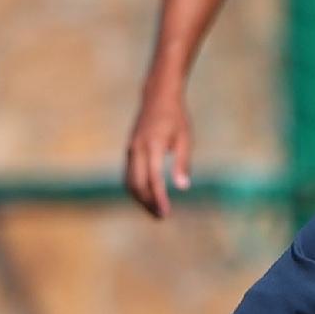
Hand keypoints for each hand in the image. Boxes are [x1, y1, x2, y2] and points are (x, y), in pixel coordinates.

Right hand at [123, 89, 191, 218]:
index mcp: (152, 145)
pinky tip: (148, 197)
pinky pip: (129, 174)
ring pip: (129, 180)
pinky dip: (136, 188)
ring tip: (155, 211)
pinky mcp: (130, 150)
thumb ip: (183, 163)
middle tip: (162, 217)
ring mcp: (130, 149)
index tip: (166, 212)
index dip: (158, 197)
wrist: (157, 97)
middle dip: (148, 202)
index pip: (153, 178)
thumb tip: (182, 187)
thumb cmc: (176, 118)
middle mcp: (137, 148)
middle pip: (137, 183)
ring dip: (140, 198)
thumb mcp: (185, 139)